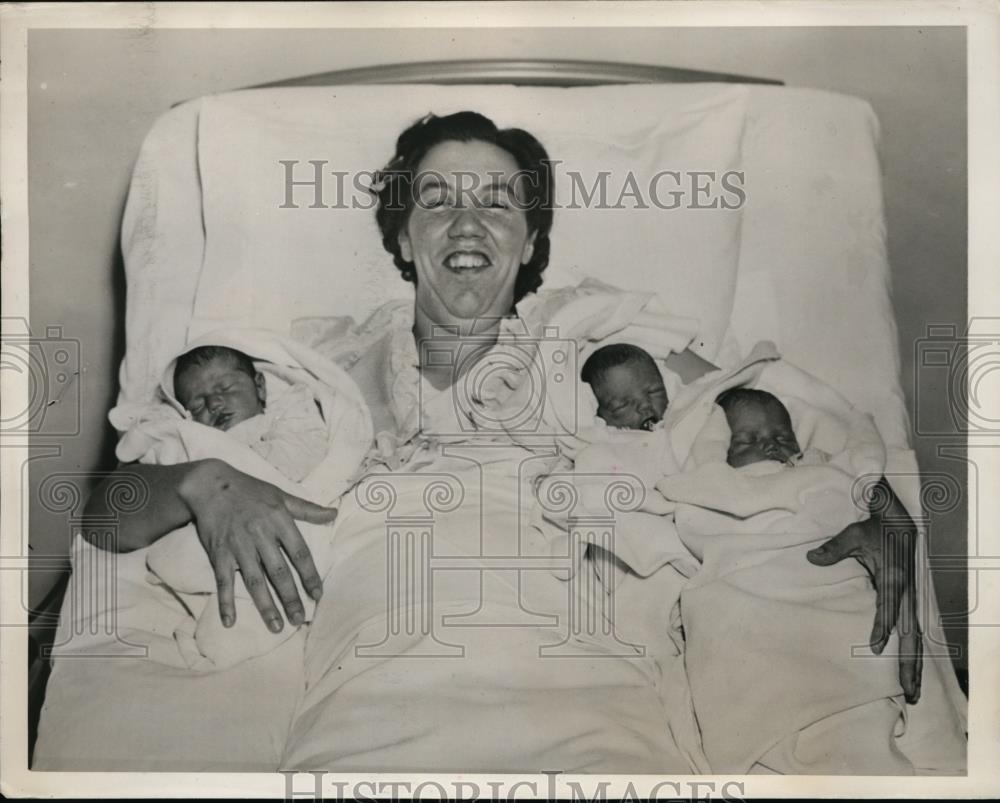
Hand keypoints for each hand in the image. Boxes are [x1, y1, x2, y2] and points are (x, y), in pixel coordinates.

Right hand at [179, 459, 338, 632]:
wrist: (210, 484)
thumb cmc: (250, 490)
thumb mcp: (281, 495)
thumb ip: (308, 509)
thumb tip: (334, 513)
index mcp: (279, 521)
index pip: (300, 553)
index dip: (309, 576)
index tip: (317, 595)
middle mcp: (260, 535)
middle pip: (278, 572)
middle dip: (290, 598)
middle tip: (299, 620)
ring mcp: (238, 546)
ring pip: (254, 581)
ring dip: (265, 605)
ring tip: (276, 626)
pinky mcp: (218, 553)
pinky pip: (223, 580)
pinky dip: (225, 601)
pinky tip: (230, 621)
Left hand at [807, 505, 921, 703]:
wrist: (900, 520)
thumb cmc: (875, 528)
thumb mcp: (854, 533)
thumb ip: (833, 548)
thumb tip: (811, 558)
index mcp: (894, 577)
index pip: (887, 607)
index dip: (882, 626)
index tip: (875, 647)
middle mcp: (906, 592)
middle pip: (910, 633)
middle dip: (909, 662)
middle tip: (907, 691)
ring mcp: (910, 599)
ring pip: (915, 638)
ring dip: (914, 665)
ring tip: (912, 693)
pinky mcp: (909, 602)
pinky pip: (913, 632)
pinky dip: (913, 654)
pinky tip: (911, 673)